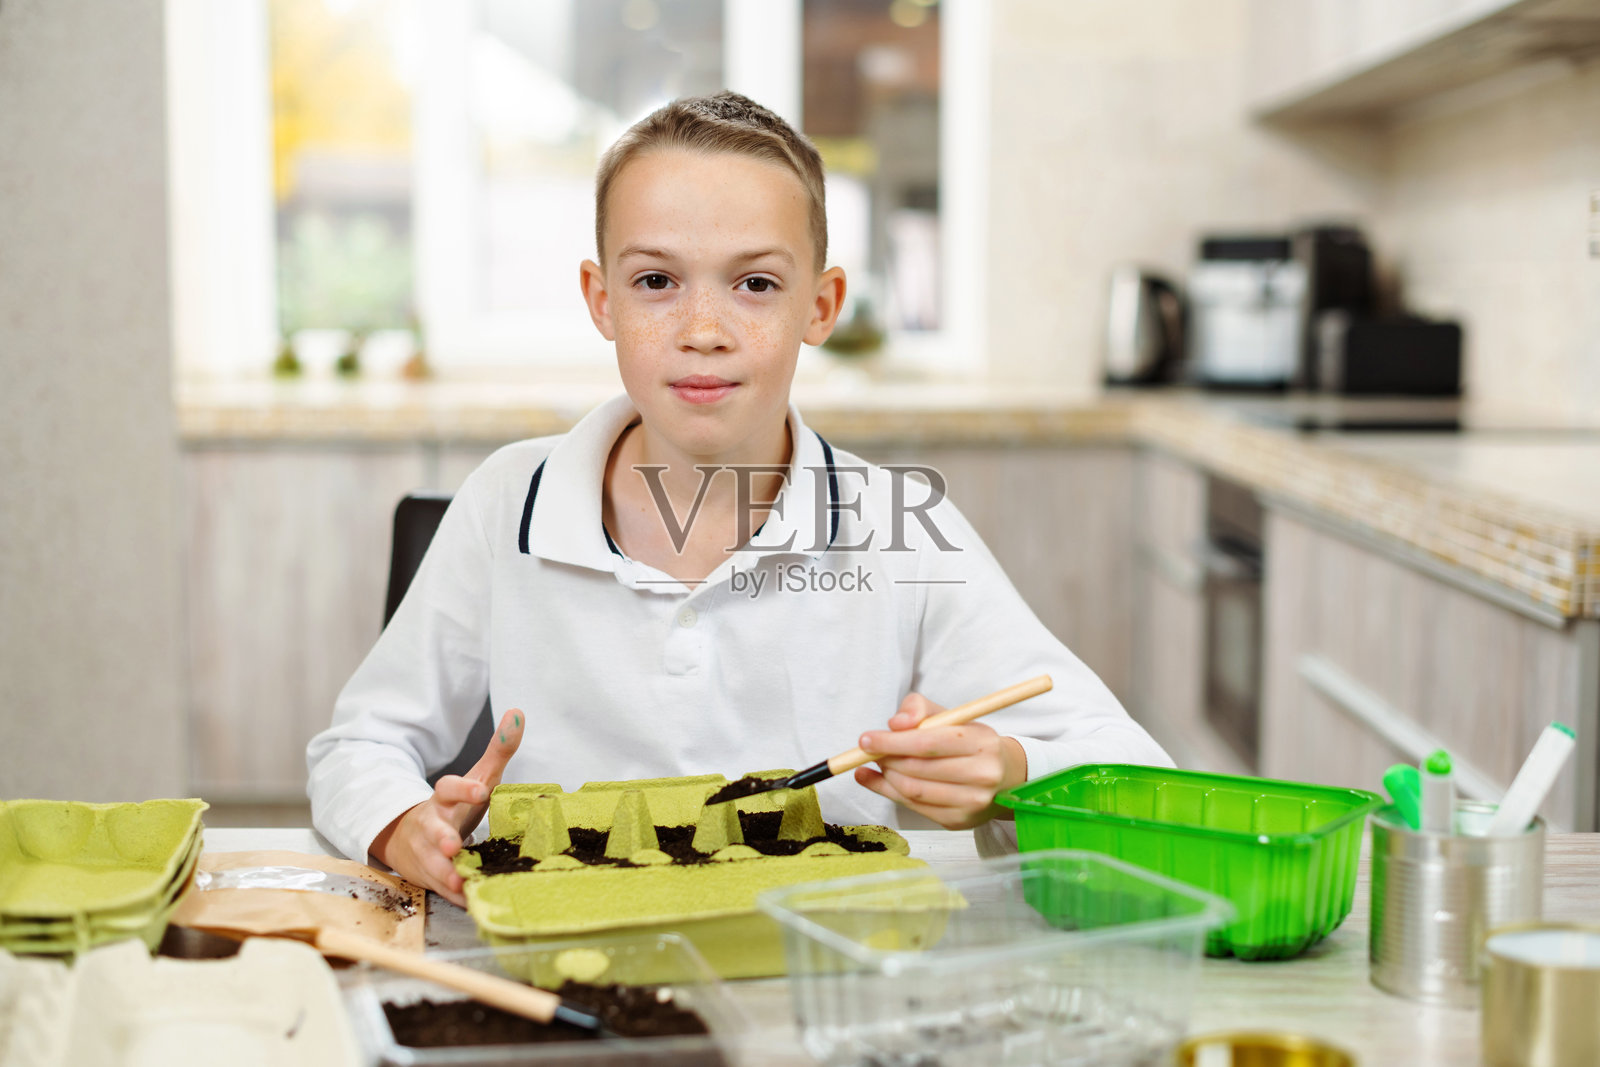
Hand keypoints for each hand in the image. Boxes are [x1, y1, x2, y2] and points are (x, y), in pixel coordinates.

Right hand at [370, 708, 524, 906]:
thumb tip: (519, 713)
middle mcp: (431, 824)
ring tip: (460, 882)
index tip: (481, 790)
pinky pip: (438, 887)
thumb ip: (498, 750)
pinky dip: (452, 895)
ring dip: (445, 873)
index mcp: (444, 798)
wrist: (410, 836)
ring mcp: (425, 852)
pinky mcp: (426, 876)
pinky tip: (467, 901)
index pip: (448, 787)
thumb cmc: (455, 805)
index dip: (463, 788)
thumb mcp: (477, 777)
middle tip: (453, 845)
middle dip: (441, 838)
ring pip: (431, 863)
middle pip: (432, 829)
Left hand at [853, 693, 1027, 829]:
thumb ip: (919, 709)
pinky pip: (916, 808)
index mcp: (980, 743)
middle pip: (918, 769)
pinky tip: (880, 781)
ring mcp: (972, 802)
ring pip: (914, 792)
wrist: (1006, 776)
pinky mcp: (960, 821)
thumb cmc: (972, 742)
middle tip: (870, 751)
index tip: (866, 739)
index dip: (892, 742)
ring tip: (879, 764)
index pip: (927, 743)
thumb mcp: (951, 716)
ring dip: (887, 777)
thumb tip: (895, 724)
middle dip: (887, 759)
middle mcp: (981, 775)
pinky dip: (892, 794)